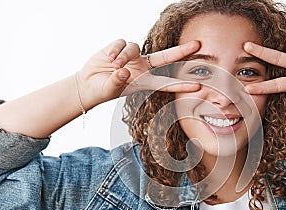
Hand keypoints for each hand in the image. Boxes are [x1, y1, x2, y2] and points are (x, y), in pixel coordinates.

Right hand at [77, 39, 200, 108]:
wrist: (87, 84)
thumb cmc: (102, 90)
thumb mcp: (110, 90)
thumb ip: (117, 82)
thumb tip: (124, 70)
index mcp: (143, 81)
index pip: (166, 82)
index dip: (181, 84)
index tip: (198, 86)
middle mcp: (141, 67)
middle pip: (165, 57)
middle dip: (181, 51)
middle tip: (197, 45)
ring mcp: (131, 57)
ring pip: (135, 48)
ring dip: (124, 56)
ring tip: (114, 66)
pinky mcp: (119, 47)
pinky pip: (121, 43)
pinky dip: (115, 50)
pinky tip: (109, 58)